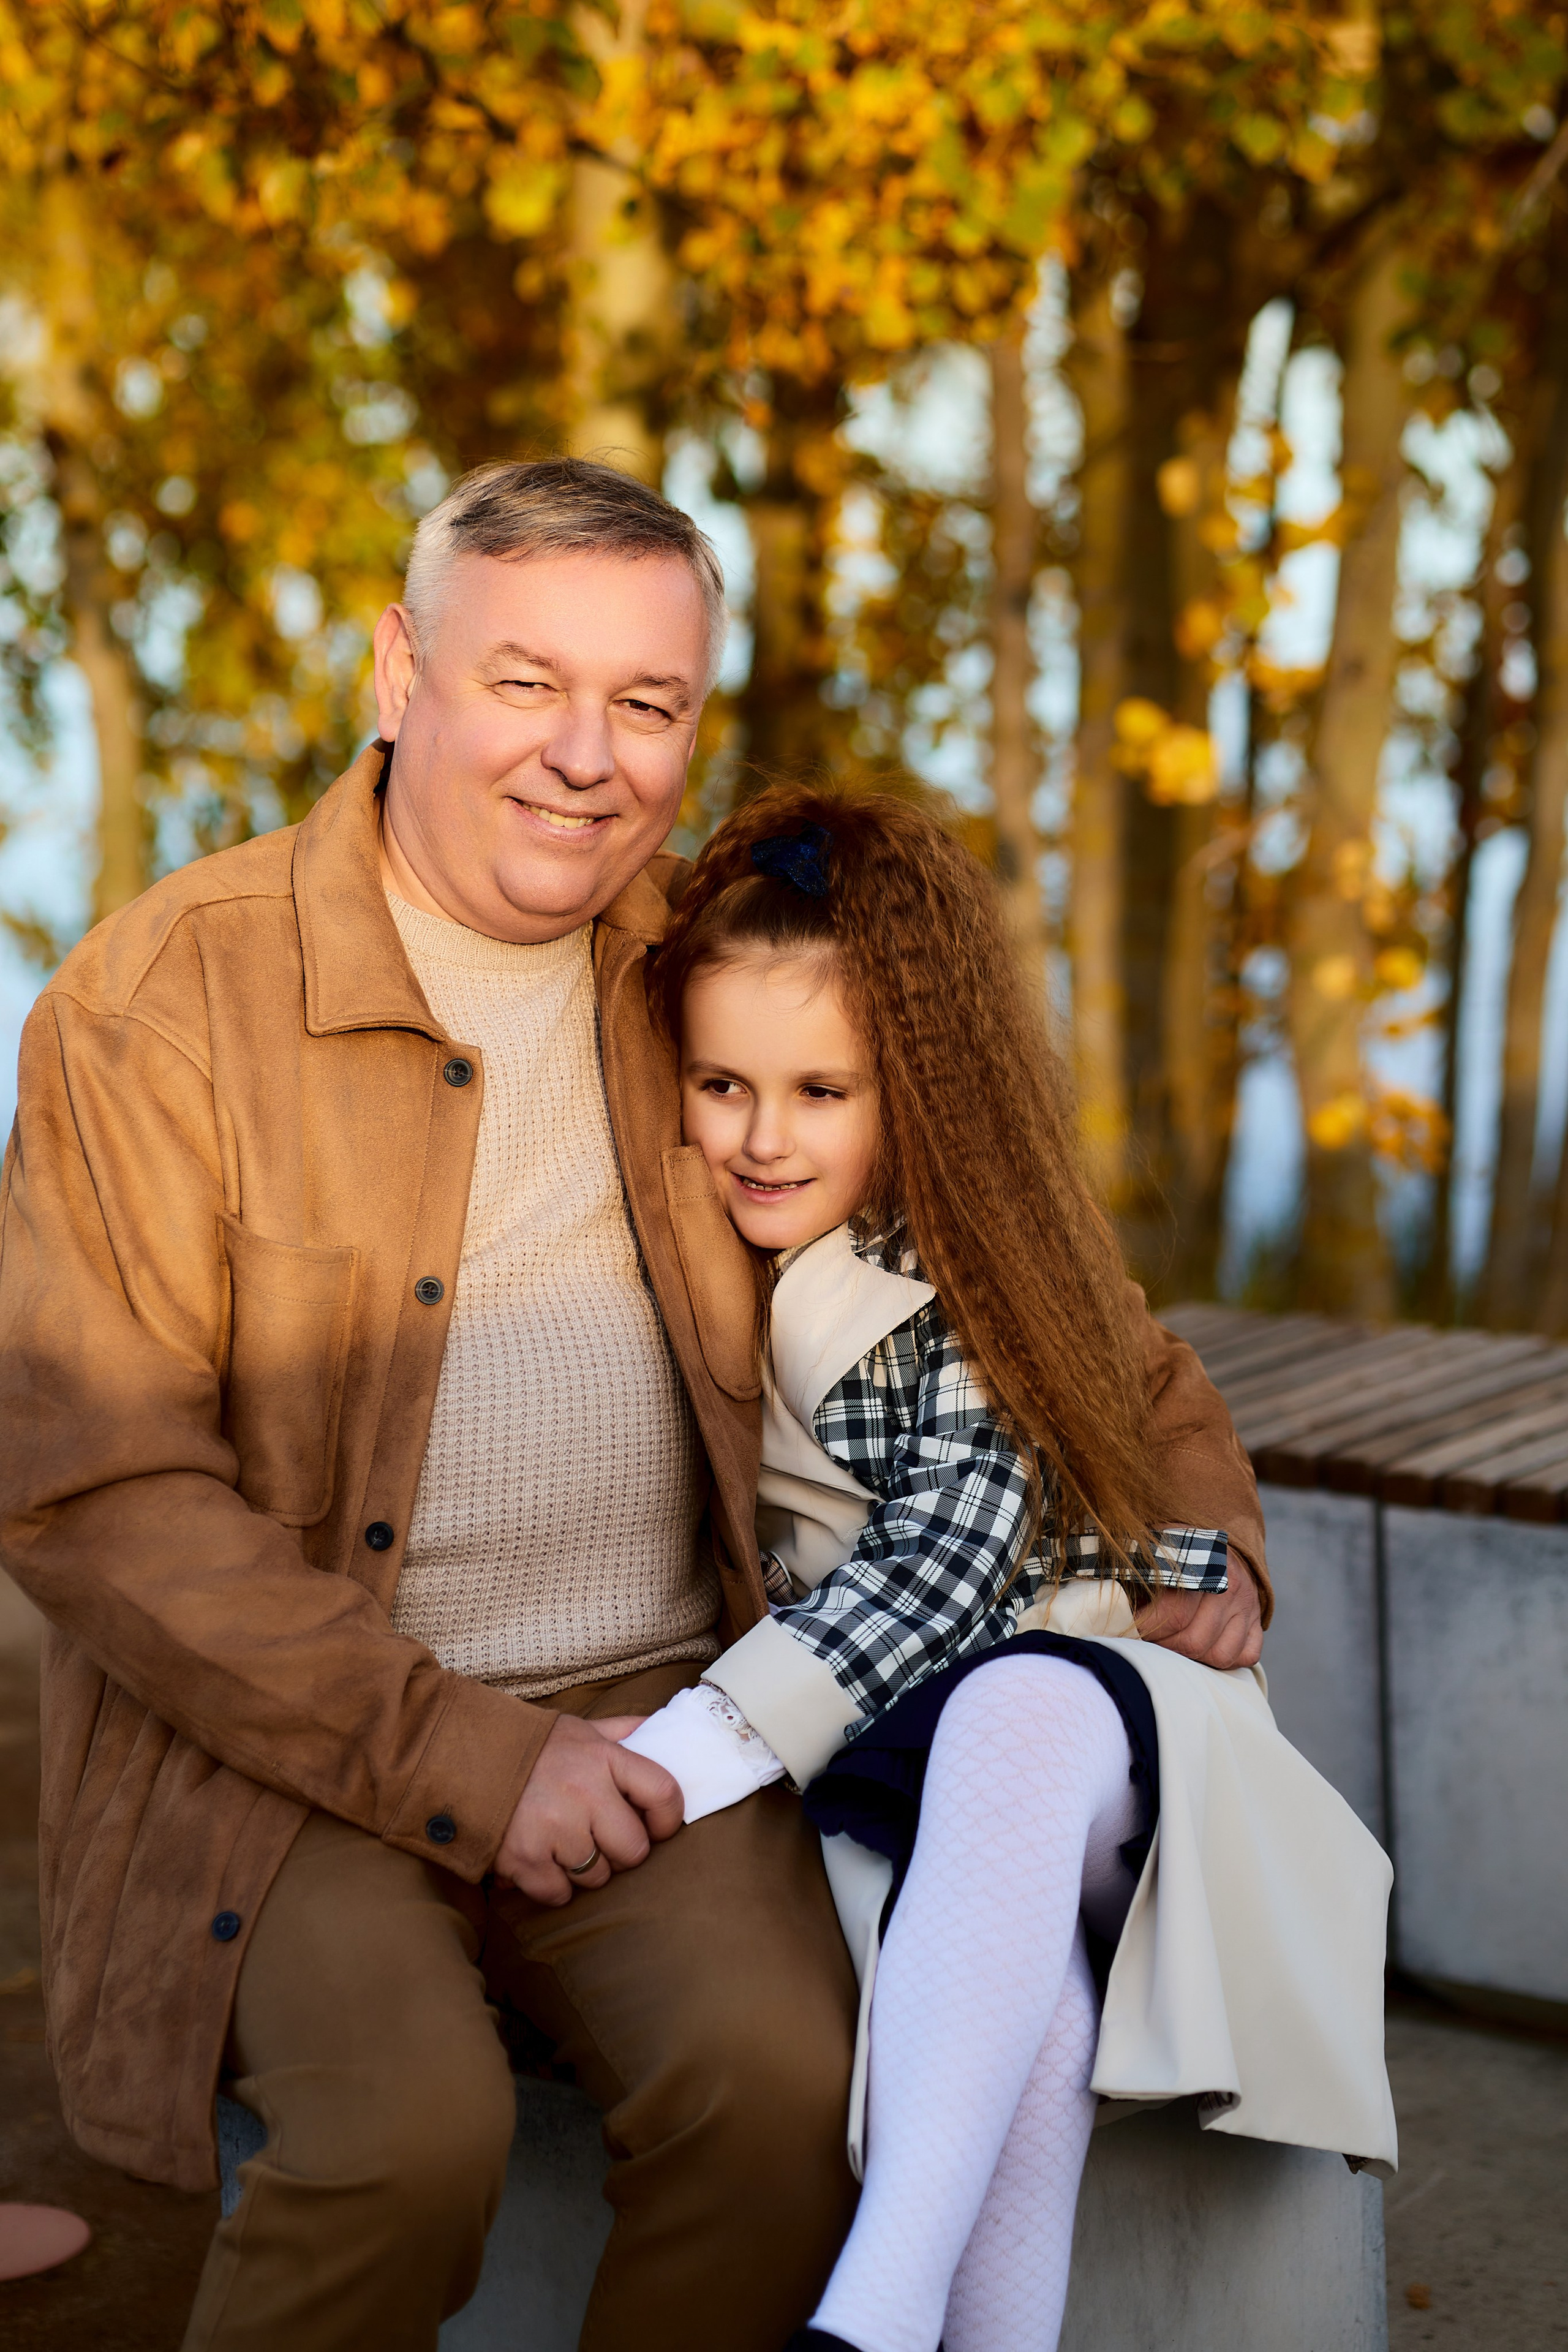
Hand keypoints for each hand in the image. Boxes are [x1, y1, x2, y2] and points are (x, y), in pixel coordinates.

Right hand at [492, 1713, 682, 1905]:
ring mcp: (554, 1828)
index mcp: (603, 1758)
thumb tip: (659, 1729)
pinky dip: (551, 1885)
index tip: (657, 1827)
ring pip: (597, 1877)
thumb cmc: (529, 1747)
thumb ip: (621, 1731)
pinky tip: (539, 1859)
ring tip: (562, 1843)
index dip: (668, 1819)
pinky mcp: (525, 1858)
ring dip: (584, 1869)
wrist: (460, 1756)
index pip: (663, 1793)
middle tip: (599, 1838)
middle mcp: (584, 1793)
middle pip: (633, 1850)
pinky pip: (560, 1894)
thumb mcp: (579, 1730)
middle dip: (620, 1852)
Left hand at [1134, 1550, 1262, 1669]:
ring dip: (1191, 1658)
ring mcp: (1248, 1606)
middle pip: (1194, 1641)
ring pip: (1220, 1655)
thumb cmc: (1175, 1547)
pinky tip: (1203, 1648)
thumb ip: (1134, 1572)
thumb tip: (1116, 1610)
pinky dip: (1224, 1660)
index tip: (1130, 1629)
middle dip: (1163, 1647)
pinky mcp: (1257, 1621)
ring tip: (1172, 1644)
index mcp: (1204, 1564)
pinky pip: (1246, 1656)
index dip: (1148, 1629)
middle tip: (1148, 1640)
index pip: (1174, 1614)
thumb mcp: (1153, 1547)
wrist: (1214, 1541)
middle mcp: (1231, 1586)